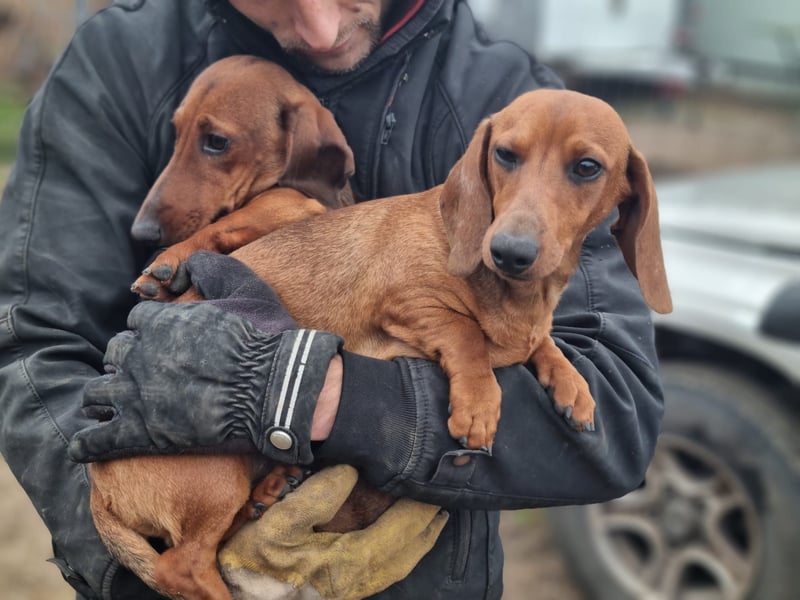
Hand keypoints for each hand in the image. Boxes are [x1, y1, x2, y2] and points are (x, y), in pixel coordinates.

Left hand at [68, 252, 342, 463]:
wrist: (273, 389)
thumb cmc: (265, 340)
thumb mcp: (247, 288)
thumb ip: (215, 268)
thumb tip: (192, 262)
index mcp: (160, 322)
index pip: (137, 322)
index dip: (148, 332)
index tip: (159, 342)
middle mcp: (139, 355)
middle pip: (114, 355)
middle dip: (126, 362)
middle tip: (142, 375)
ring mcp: (134, 395)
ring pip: (96, 394)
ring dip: (103, 399)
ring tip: (112, 408)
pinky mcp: (138, 434)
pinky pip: (95, 441)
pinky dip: (86, 444)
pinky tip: (84, 447)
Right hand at [219, 465, 448, 599]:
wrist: (240, 599)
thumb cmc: (254, 563)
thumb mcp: (278, 524)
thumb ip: (317, 496)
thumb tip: (351, 470)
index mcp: (351, 561)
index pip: (401, 530)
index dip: (420, 507)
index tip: (434, 484)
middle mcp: (360, 579)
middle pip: (408, 551)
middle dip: (428, 525)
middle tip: (445, 500)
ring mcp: (353, 590)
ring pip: (399, 565)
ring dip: (419, 542)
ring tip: (432, 521)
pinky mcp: (342, 592)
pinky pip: (384, 573)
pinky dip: (401, 555)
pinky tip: (398, 546)